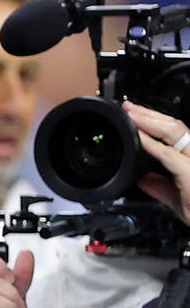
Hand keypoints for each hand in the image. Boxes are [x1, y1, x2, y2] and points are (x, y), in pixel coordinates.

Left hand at [124, 101, 189, 222]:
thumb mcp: (178, 200)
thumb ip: (161, 188)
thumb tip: (144, 180)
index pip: (177, 132)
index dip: (156, 121)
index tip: (137, 115)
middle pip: (175, 126)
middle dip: (149, 115)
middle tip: (129, 107)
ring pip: (175, 131)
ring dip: (150, 121)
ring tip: (132, 114)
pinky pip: (169, 155)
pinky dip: (152, 144)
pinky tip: (140, 137)